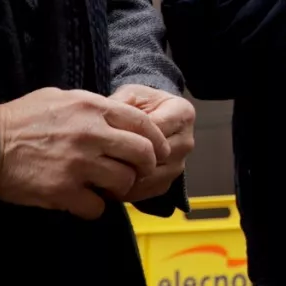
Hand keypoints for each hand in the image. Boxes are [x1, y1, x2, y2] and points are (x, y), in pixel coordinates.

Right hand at [0, 87, 168, 219]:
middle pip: (142, 154)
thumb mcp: (60, 98)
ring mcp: (78, 164)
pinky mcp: (63, 192)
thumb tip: (116, 116)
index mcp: (92, 108)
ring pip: (124, 183)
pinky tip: (83, 202)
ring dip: (119, 189)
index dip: (156, 141)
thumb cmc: (20, 119)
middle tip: (137, 173)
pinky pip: (98, 207)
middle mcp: (91, 134)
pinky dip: (94, 208)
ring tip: (106, 188)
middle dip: (145, 167)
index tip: (158, 152)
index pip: (143, 124)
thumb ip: (92, 106)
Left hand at [109, 82, 195, 202]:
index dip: (129, 134)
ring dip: (126, 178)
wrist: (151, 117)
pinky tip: (110, 182)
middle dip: (127, 158)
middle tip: (100, 157)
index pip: (155, 129)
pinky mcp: (169, 181)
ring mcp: (179, 164)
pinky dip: (129, 190)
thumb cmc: (140, 104)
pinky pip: (148, 191)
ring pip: (151, 177)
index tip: (106, 135)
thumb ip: (121, 102)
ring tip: (102, 172)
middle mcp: (186, 141)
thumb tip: (108, 110)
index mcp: (182, 113)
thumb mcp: (131, 93)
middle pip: (155, 156)